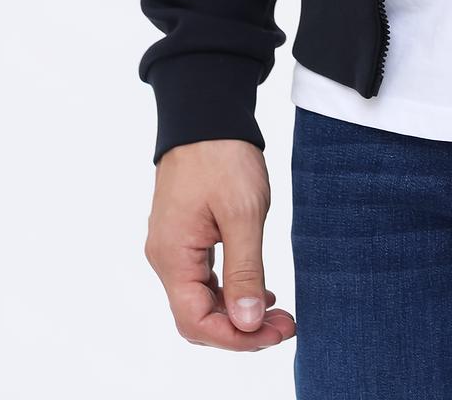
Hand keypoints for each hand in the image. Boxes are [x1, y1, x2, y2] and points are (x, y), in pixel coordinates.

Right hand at [144, 138, 295, 351]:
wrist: (206, 112)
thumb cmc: (223, 156)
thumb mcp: (243, 213)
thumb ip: (244, 271)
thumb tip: (248, 322)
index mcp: (173, 257)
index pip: (196, 322)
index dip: (236, 338)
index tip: (276, 333)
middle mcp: (166, 258)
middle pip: (198, 317)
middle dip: (242, 329)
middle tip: (286, 325)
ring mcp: (174, 246)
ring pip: (202, 299)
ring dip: (239, 311)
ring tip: (280, 313)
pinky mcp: (185, 235)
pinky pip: (204, 278)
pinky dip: (231, 290)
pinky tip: (260, 290)